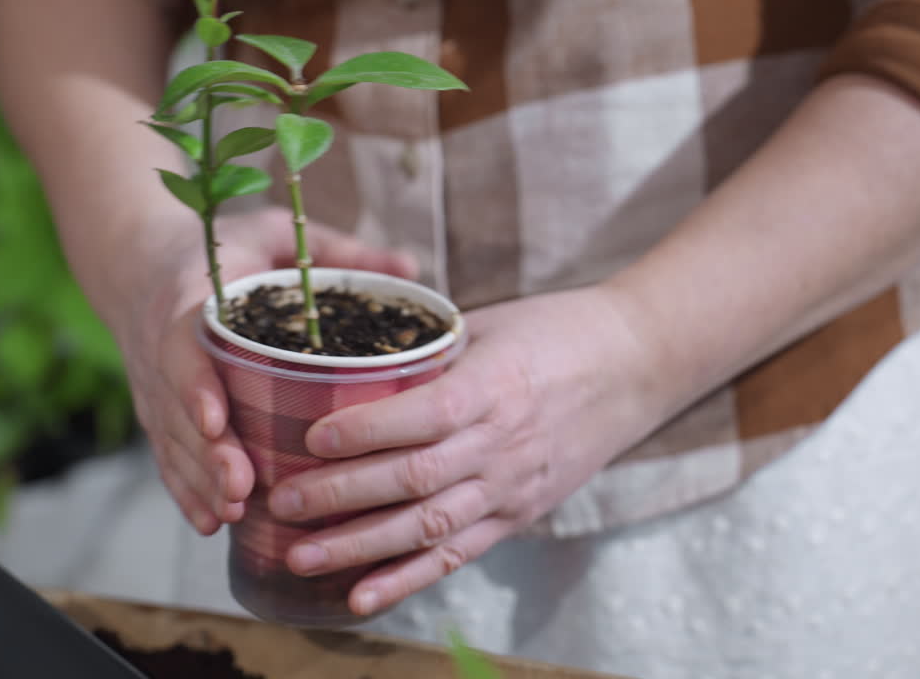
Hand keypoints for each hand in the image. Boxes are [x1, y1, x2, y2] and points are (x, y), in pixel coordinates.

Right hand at [112, 206, 417, 534]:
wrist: (140, 262)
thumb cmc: (222, 249)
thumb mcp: (276, 234)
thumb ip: (337, 251)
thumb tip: (411, 269)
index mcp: (189, 301)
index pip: (183, 348)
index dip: (196, 387)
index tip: (219, 421)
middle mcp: (163, 351)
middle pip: (178, 410)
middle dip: (207, 454)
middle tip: (241, 488)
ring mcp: (155, 387)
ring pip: (171, 441)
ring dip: (199, 480)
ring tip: (233, 512)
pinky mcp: (156, 412)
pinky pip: (165, 455)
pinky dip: (185, 491)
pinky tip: (211, 523)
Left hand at [264, 285, 665, 615]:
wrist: (636, 365)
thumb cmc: (558, 331)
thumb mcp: (491, 323)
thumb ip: (429, 349)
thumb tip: (354, 356)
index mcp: (494, 387)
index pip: (423, 417)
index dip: (365, 431)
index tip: (310, 437)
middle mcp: (502, 445)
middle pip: (414, 480)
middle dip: (342, 496)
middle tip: (283, 503)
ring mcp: (511, 486)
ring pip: (429, 527)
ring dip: (361, 547)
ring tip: (302, 557)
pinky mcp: (518, 514)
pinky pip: (458, 555)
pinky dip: (407, 580)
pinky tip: (360, 596)